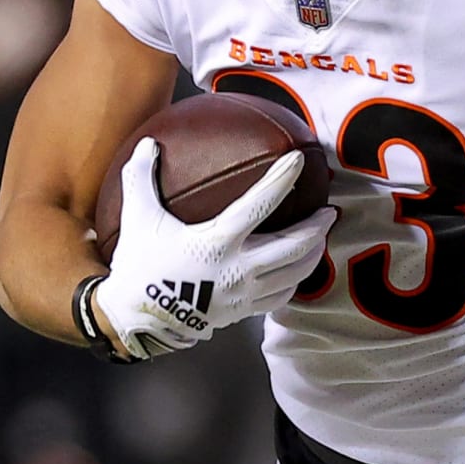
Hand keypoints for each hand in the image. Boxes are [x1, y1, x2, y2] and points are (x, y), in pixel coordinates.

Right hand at [95, 138, 334, 359]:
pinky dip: (296, 280)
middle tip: (329, 210)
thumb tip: (148, 143)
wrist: (135, 320)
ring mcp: (243, 294)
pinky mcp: (242, 312)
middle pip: (293, 246)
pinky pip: (280, 296)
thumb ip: (140, 178)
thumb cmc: (138, 266)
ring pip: (294, 273)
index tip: (298, 159)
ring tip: (322, 237)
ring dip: (314, 253)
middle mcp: (236, 269)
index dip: (281, 179)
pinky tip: (298, 269)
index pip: (259, 205)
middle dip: (317, 227)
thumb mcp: (138, 219)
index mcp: (215, 242)